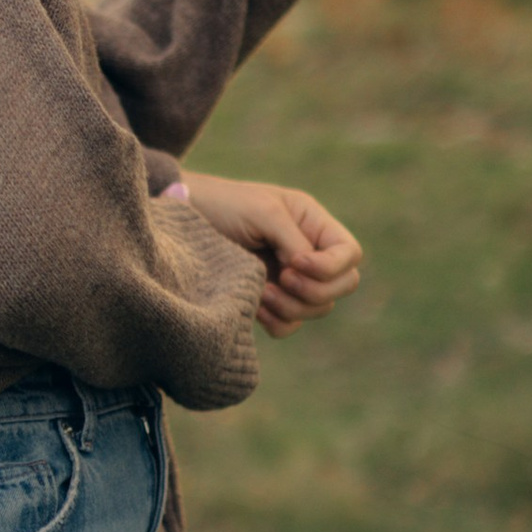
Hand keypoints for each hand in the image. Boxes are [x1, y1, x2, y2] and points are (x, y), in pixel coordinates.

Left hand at [167, 172, 362, 337]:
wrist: (181, 225)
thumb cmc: (221, 206)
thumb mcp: (262, 212)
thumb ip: (294, 239)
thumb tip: (307, 269)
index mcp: (311, 223)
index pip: (350, 253)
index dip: (331, 265)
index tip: (295, 262)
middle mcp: (307, 251)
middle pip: (343, 285)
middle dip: (316, 289)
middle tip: (282, 279)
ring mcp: (290, 279)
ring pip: (319, 308)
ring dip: (294, 307)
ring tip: (263, 293)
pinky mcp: (269, 301)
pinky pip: (290, 325)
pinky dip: (278, 322)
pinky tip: (255, 307)